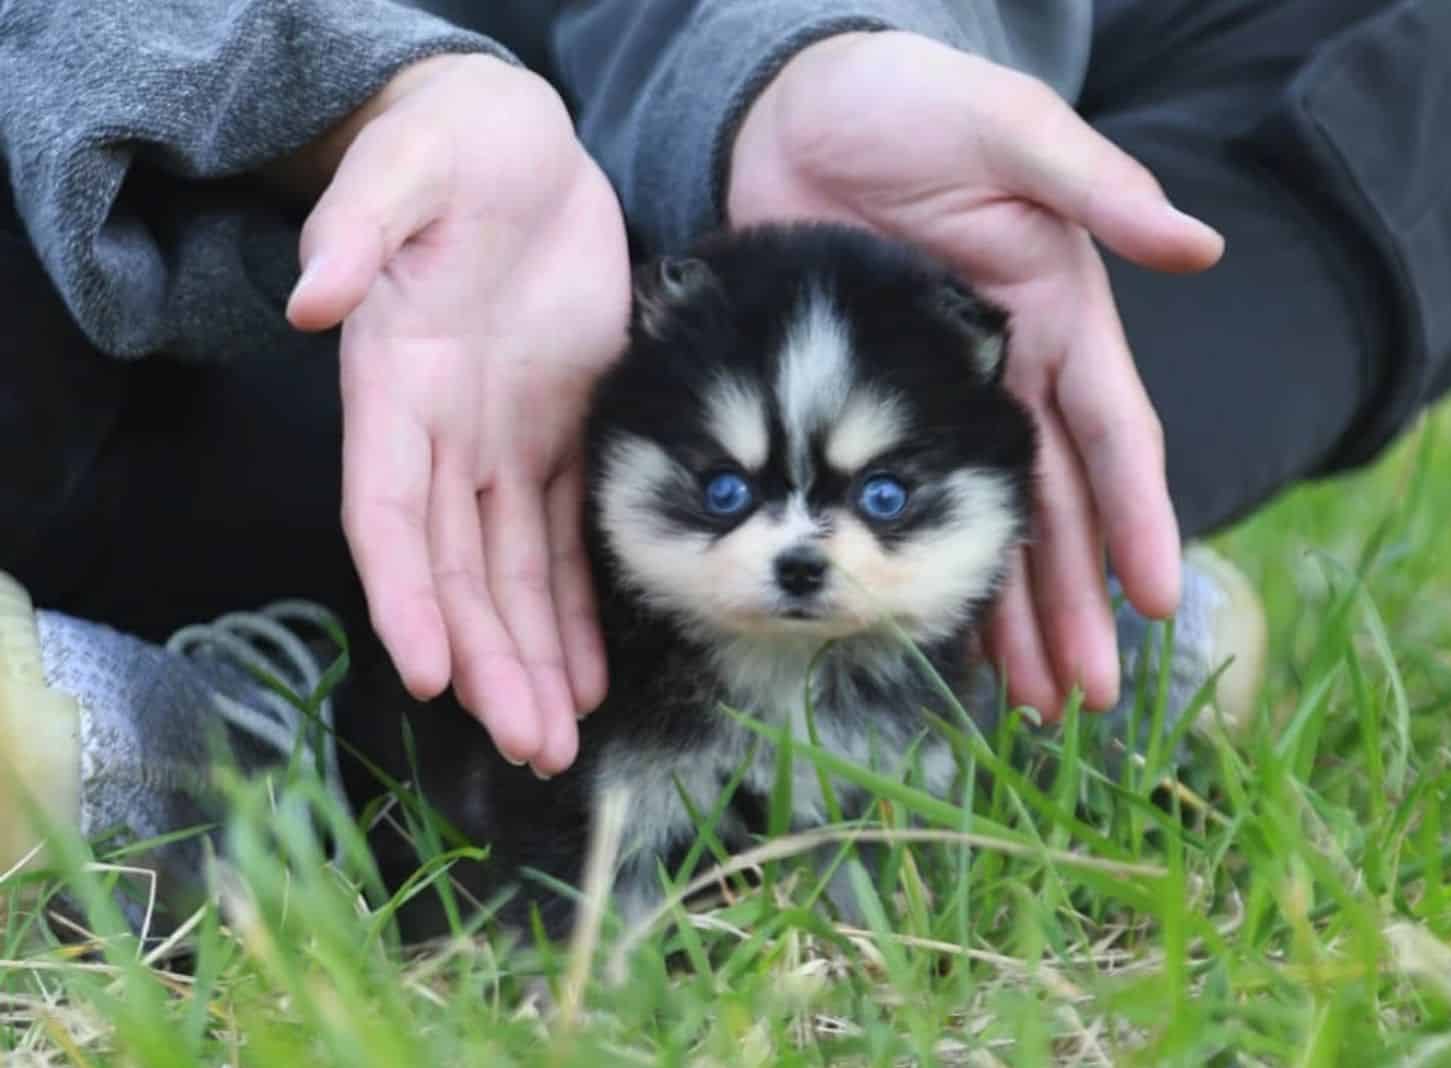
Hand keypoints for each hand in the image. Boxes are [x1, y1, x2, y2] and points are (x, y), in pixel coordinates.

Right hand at [281, 54, 629, 774]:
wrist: (516, 142)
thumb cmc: (453, 145)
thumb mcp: (406, 165)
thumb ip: (360, 226)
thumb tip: (313, 298)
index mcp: (396, 385)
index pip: (388, 513)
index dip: (407, 596)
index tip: (430, 674)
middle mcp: (442, 435)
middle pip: (457, 570)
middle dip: (489, 661)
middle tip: (528, 745)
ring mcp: (501, 443)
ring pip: (512, 574)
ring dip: (533, 658)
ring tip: (559, 739)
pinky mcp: (561, 436)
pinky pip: (567, 539)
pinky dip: (580, 608)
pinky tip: (593, 673)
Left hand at [727, 32, 1223, 716]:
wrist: (791, 106)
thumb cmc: (910, 104)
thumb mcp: (1008, 130)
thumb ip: (1094, 188)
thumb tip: (1201, 247)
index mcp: (1058, 319)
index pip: (1109, 437)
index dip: (1137, 519)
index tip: (1156, 601)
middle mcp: (1012, 376)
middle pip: (1056, 510)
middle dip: (1075, 604)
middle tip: (1084, 697)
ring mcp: (943, 402)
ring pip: (988, 527)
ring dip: (1010, 614)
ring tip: (1025, 701)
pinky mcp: (871, 411)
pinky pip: (903, 505)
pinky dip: (923, 568)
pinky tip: (932, 633)